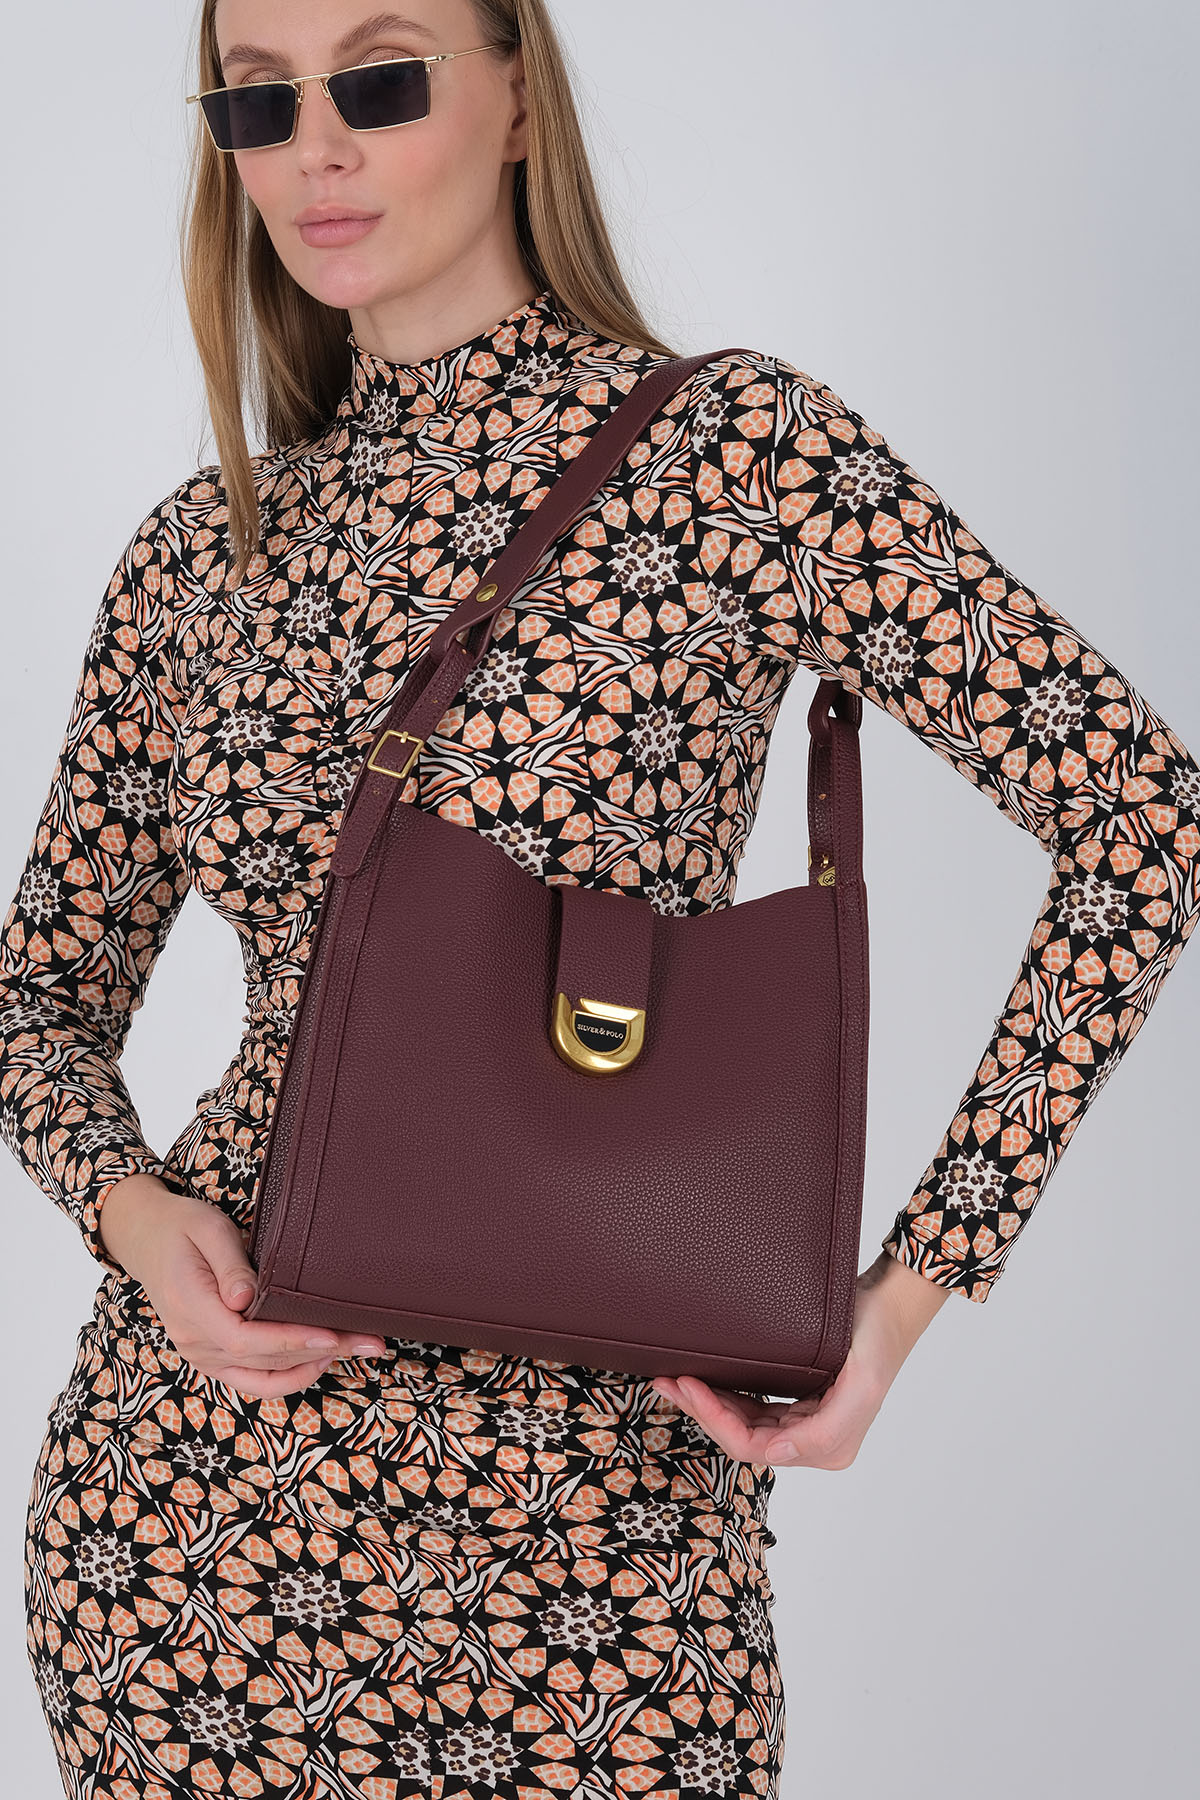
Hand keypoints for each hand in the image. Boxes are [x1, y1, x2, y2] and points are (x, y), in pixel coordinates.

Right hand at [97, 1172, 388, 1396]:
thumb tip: (245, 1298)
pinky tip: (321, 1360)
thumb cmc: (182, 1228)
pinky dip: (289, 1377)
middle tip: (372, 1340)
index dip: (290, 1342)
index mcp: (190, 1307)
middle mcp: (194, 1342)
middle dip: (321, 1352)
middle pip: (263, 1360)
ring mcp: (202, 1355)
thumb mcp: (206, 1229)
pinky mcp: (214, 1358)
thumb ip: (229, 1264)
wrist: (148, 1240)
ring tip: (356, 1350)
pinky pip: (253, 1380)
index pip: (244, 1338)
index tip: (331, 1335)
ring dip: (311, 1369)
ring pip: (262, 1378)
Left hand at [652, 1250, 951, 1466]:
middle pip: (742, 1439)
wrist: (888, 1303)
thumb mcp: (861, 1385)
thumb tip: (781, 1452)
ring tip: (673, 1379)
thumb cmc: (875, 1338)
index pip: (753, 1447)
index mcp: (828, 1447)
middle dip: (702, 1412)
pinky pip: (751, 1410)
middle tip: (669, 1379)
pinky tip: (702, 1381)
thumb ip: (826, 1431)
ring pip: (742, 1426)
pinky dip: (723, 1398)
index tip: (689, 1386)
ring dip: (706, 1405)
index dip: (715, 1421)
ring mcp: (804, 1424)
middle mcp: (814, 1442)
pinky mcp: (797, 1403)